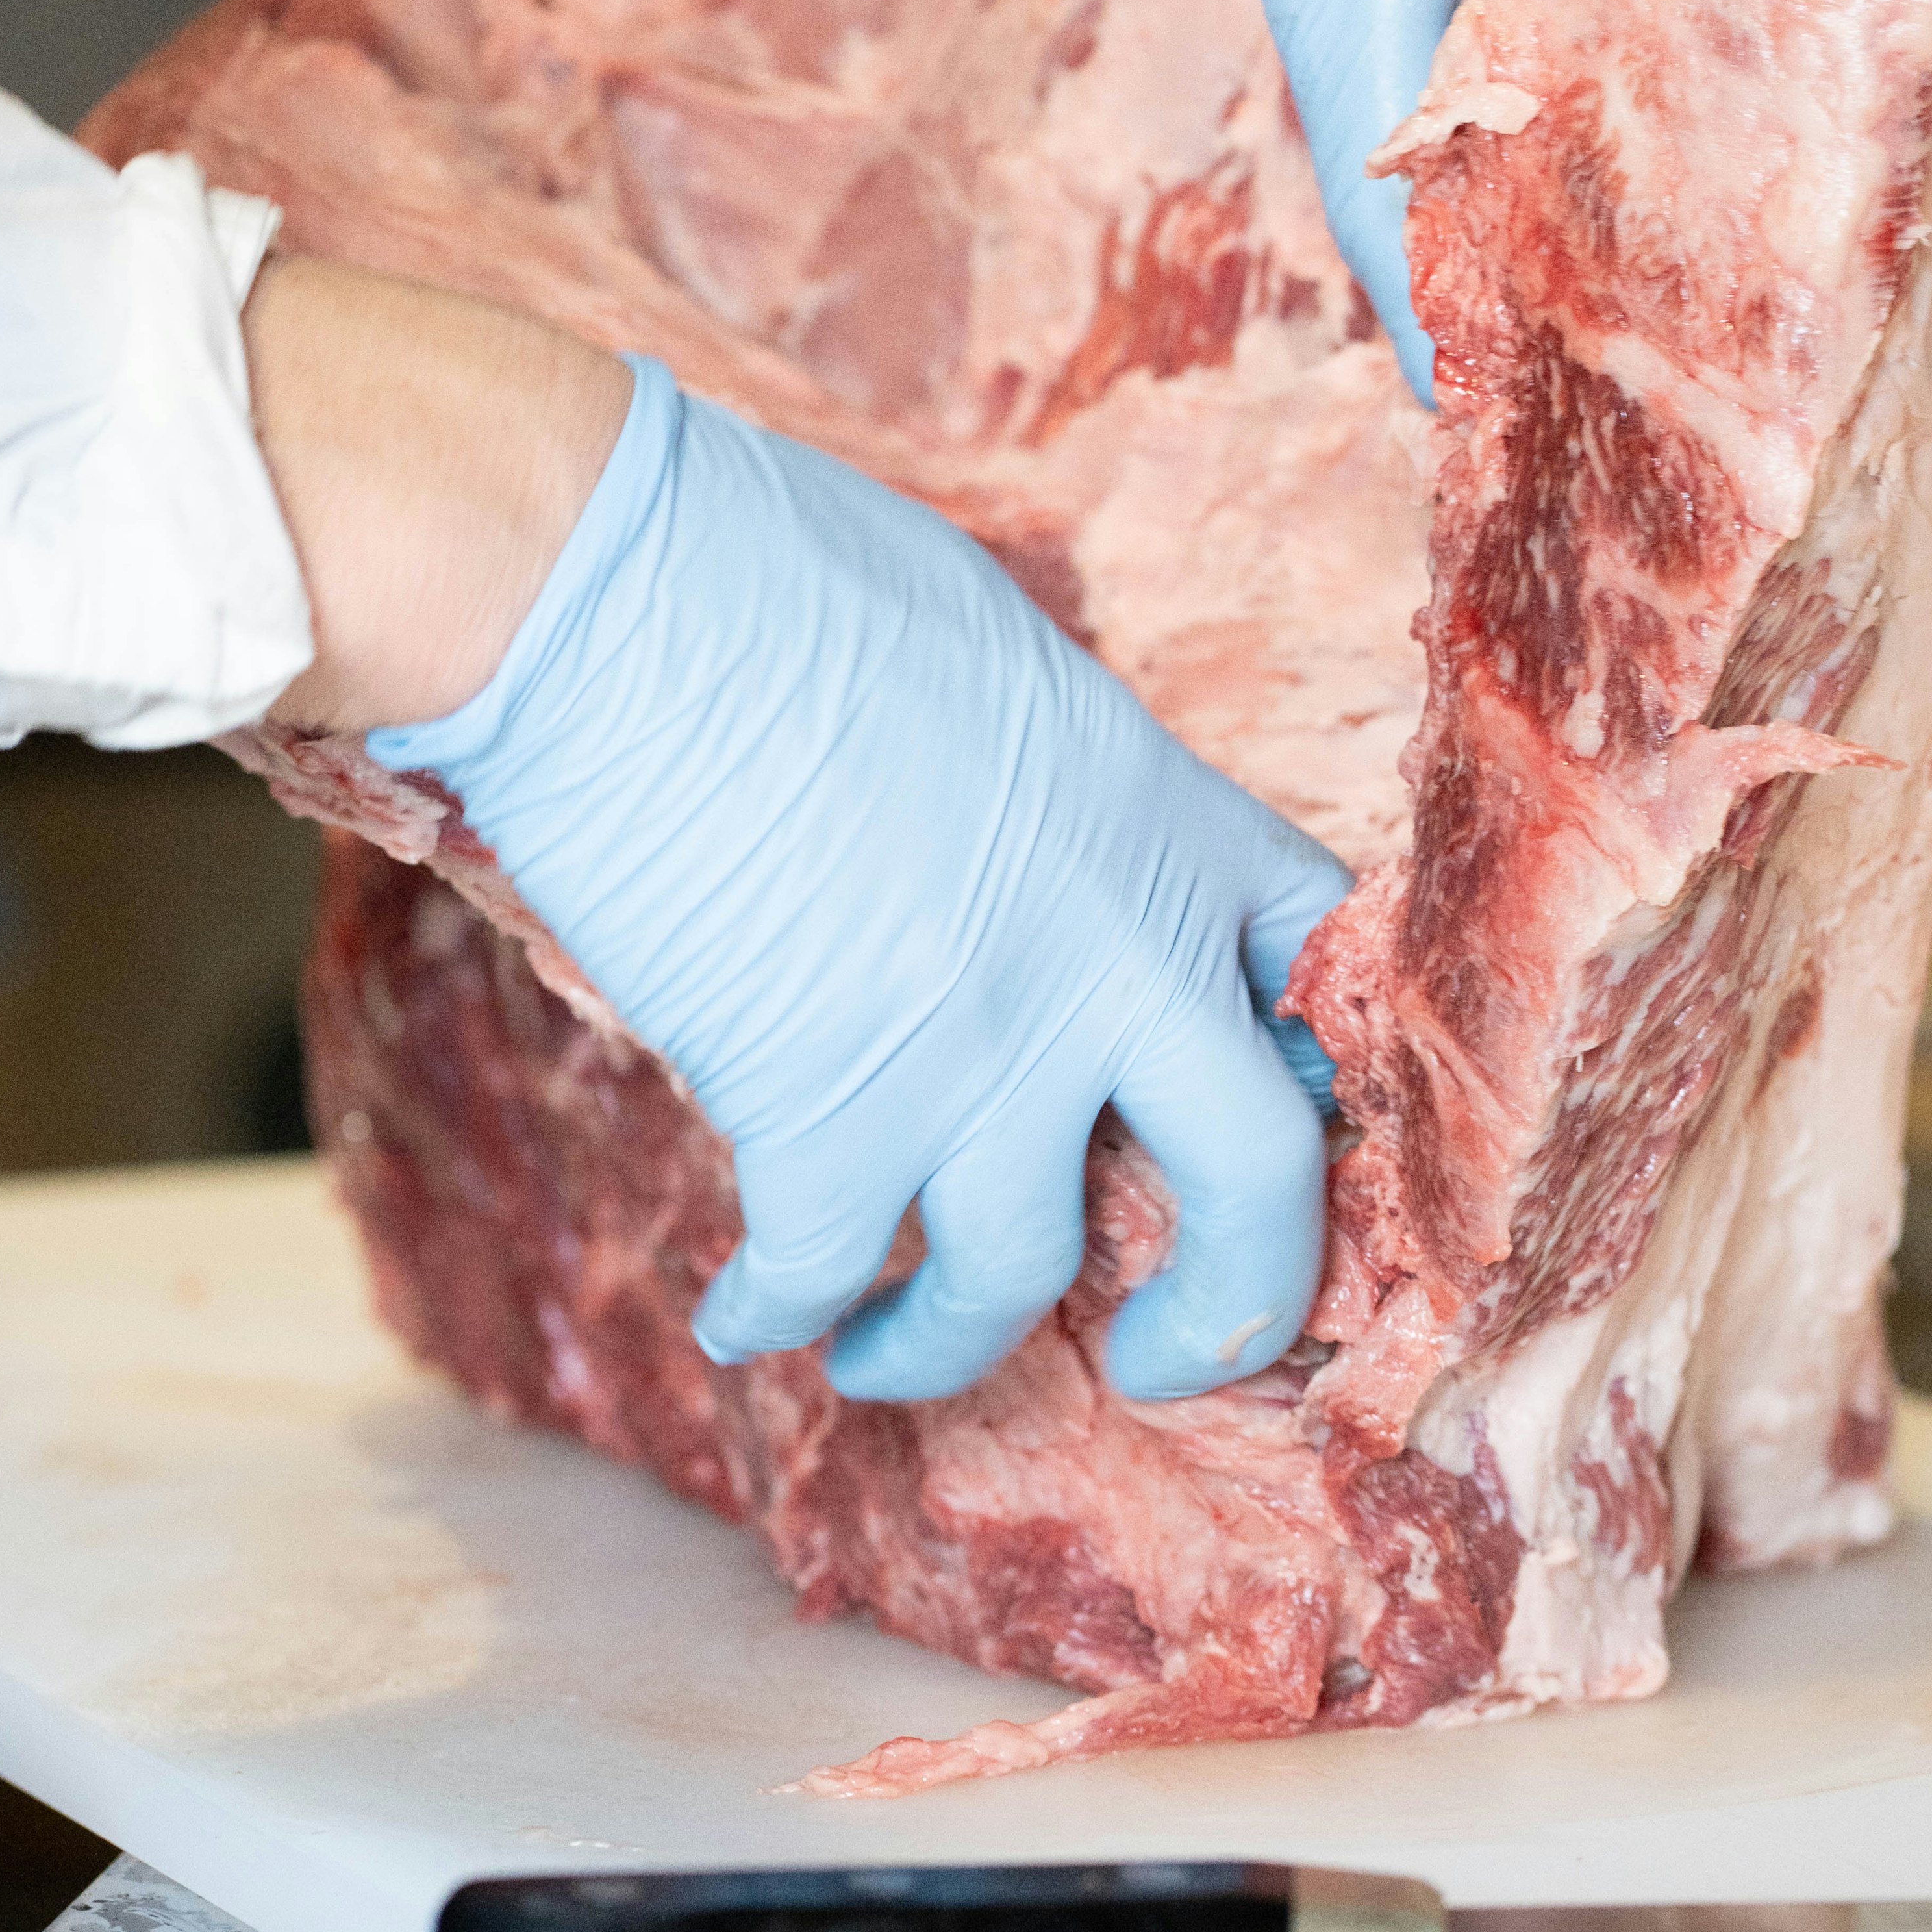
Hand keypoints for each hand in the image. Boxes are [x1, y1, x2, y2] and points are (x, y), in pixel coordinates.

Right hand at [365, 355, 1348, 1405]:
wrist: (610, 592)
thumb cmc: (766, 572)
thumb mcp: (992, 658)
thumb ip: (1049, 792)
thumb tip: (1017, 867)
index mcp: (1161, 817)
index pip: (1320, 962)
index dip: (1311, 1066)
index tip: (1259, 1127)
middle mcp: (1108, 950)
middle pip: (1260, 1181)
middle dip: (1230, 1305)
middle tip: (1158, 1359)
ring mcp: (978, 1044)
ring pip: (1019, 1274)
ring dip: (946, 1341)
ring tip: (881, 1351)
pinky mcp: (826, 1110)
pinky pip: (826, 1271)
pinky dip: (777, 1314)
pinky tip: (740, 1317)